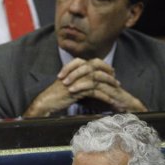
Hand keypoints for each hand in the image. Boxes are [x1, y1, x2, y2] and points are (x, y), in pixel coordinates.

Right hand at [23, 58, 146, 116]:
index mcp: (75, 67)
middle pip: (99, 69)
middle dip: (110, 75)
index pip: (94, 62)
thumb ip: (79, 80)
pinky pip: (95, 92)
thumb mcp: (69, 84)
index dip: (105, 67)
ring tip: (118, 95)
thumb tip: (90, 83)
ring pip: (99, 80)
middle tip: (117, 83)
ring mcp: (78, 80)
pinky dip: (105, 97)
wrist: (46, 101)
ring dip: (110, 88)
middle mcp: (78, 71)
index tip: (112, 73)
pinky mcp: (78, 90)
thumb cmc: (56, 95)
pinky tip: (111, 102)